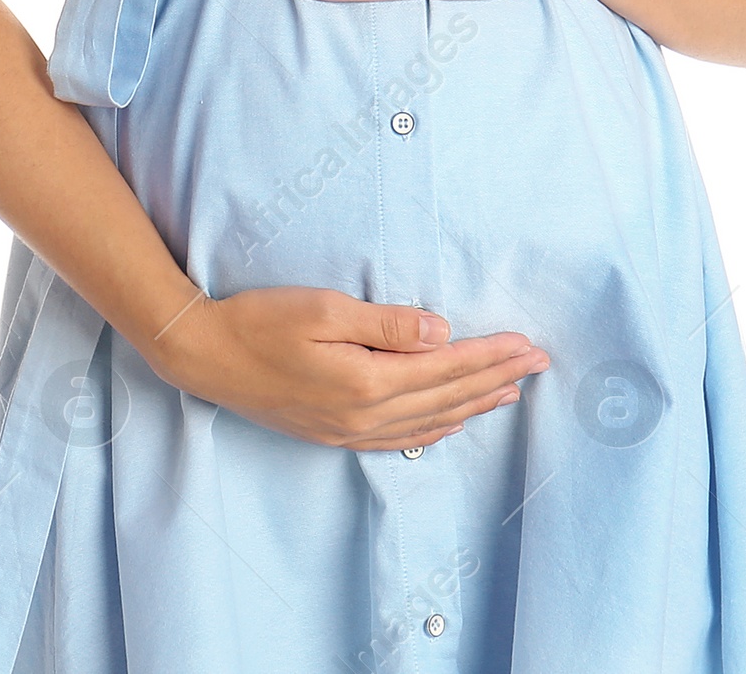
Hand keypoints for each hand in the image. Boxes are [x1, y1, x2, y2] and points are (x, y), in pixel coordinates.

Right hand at [149, 285, 548, 449]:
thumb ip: (386, 323)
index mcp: (367, 382)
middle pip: (446, 398)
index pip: (446, 368)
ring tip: (510, 393)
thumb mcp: (324, 308)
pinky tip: (450, 420)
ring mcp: (349, 431)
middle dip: (496, 380)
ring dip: (473, 405)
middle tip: (539, 364)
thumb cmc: (261, 321)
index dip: (491, 356)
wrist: (207, 357)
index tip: (528, 346)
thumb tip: (442, 332)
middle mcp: (365, 416)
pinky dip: (436, 428)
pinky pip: (401, 438)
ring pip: (429, 421)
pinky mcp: (335, 434)